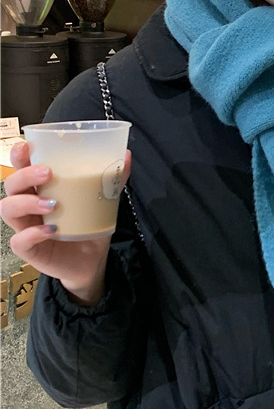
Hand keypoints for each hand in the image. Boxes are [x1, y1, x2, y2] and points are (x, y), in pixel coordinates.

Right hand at [0, 141, 130, 304]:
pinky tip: (50, 231)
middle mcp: (28, 207)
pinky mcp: (30, 250)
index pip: (21, 168)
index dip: (19, 156)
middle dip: (24, 175)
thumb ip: (112, 180)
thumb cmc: (90, 228)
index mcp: (40, 190)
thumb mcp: (102, 203)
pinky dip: (32, 234)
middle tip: (48, 173)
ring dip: (26, 203)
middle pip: (11, 185)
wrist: (93, 262)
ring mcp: (26, 228)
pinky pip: (19, 240)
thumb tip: (127, 155)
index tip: (28, 147)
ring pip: (8, 209)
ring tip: (52, 204)